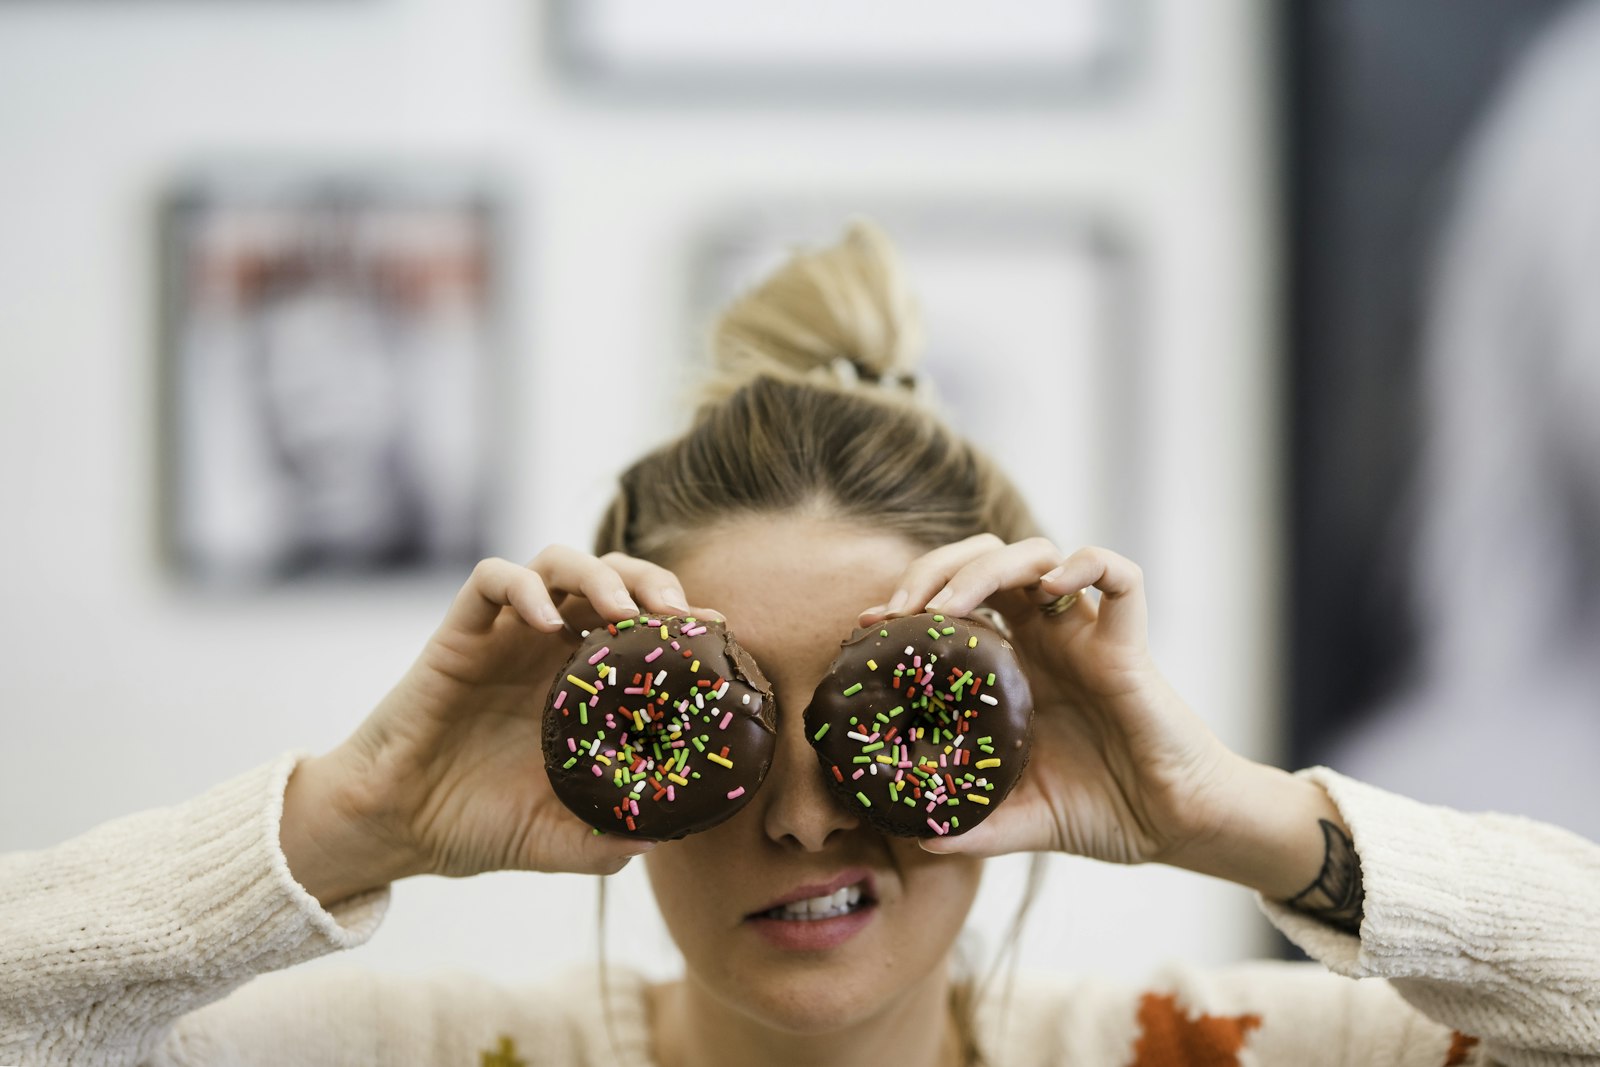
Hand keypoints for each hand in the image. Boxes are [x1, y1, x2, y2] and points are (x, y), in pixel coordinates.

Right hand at [282, 547, 720, 903]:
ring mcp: (505, 635)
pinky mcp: (459, 633)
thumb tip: (663, 839)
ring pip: (557, 562)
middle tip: (676, 613)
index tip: (716, 636)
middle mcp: (550, 648)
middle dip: (650, 581)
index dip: (683, 621)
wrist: (396, 829)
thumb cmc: (477, 826)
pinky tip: (547, 620)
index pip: (644, 625)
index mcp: (584, 685)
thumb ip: (608, 839)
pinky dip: (524, 585)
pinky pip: (490, 580)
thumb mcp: (558, 841)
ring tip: (622, 611)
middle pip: (611, 577)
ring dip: (597, 574)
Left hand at [857, 536, 1240, 866]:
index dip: (910, 602)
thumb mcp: (1022, 821)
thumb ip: (973, 826)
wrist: (1176, 829)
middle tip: (901, 611)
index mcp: (1015, 667)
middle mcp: (1047, 638)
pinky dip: (1087, 562)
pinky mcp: (1129, 645)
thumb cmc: (1106, 813)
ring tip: (950, 607)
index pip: (954, 602)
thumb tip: (917, 837)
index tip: (869, 628)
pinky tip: (1052, 587)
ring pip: (1038, 554)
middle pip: (986, 560)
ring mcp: (1087, 635)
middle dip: (935, 569)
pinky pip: (1120, 576)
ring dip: (986, 566)